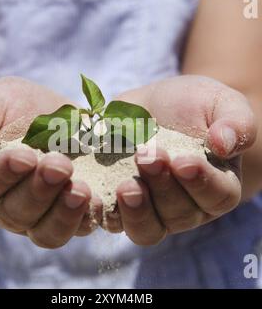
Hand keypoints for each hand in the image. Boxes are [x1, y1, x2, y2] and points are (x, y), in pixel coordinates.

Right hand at [0, 77, 101, 247]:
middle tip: (61, 166)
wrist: (42, 115)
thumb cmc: (11, 109)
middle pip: (17, 213)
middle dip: (40, 191)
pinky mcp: (70, 213)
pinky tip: (100, 200)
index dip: (2, 174)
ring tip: (82, 190)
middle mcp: (7, 206)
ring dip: (65, 214)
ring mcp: (41, 214)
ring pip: (48, 232)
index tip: (25, 155)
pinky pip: (78, 227)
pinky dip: (89, 218)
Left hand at [112, 75, 256, 244]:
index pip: (218, 196)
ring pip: (146, 229)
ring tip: (125, 185)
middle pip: (178, 214)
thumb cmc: (191, 106)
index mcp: (215, 185)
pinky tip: (95, 194)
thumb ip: (236, 121)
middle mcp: (185, 206)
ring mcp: (151, 209)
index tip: (183, 161)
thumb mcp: (219, 103)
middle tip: (147, 156)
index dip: (201, 182)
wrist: (154, 106)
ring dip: (136, 210)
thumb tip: (225, 144)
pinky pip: (114, 222)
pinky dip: (105, 212)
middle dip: (163, 187)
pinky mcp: (121, 205)